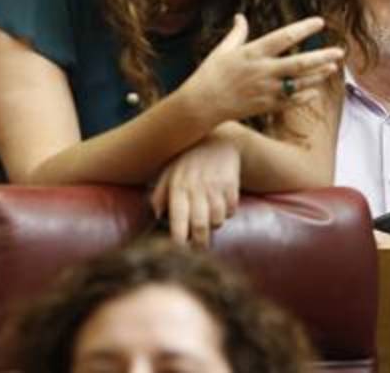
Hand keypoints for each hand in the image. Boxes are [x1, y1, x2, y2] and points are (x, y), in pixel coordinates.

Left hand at [150, 126, 241, 246]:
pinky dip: (227, 214)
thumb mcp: (168, 172)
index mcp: (178, 186)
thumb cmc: (188, 161)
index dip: (179, 237)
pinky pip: (231, 210)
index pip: (178, 217)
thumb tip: (157, 215)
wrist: (218, 140)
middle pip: (200, 225)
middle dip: (200, 243)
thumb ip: (159, 194)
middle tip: (199, 249)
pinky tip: (221, 208)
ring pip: (218, 219)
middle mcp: (197, 187)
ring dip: (214, 226)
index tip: (179, 248)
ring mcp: (216, 186)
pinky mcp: (232, 184)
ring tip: (209, 223)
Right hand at [184, 14, 343, 125]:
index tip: (320, 22)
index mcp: (253, 53)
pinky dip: (305, 96)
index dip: (304, 29)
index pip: (284, 37)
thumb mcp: (223, 49)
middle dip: (322, 57)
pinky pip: (291, 101)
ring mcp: (267, 90)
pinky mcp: (267, 106)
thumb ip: (237, 33)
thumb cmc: (210, 74)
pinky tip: (316, 90)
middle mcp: (263, 71)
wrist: (201, 105)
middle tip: (340, 51)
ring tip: (333, 68)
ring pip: (300, 83)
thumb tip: (240, 16)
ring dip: (318, 76)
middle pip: (299, 63)